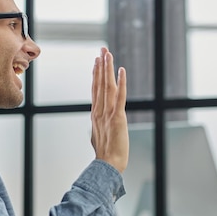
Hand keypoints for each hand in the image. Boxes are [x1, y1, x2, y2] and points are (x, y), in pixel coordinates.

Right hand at [91, 47, 127, 172]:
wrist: (108, 165)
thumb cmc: (105, 155)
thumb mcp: (98, 136)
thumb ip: (98, 126)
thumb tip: (96, 124)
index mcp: (95, 114)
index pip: (95, 89)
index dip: (96, 74)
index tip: (96, 62)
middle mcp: (99, 110)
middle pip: (99, 83)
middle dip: (101, 65)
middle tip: (102, 50)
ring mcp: (107, 113)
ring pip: (107, 86)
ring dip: (107, 68)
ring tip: (107, 54)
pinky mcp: (117, 117)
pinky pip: (120, 96)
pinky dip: (121, 82)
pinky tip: (121, 70)